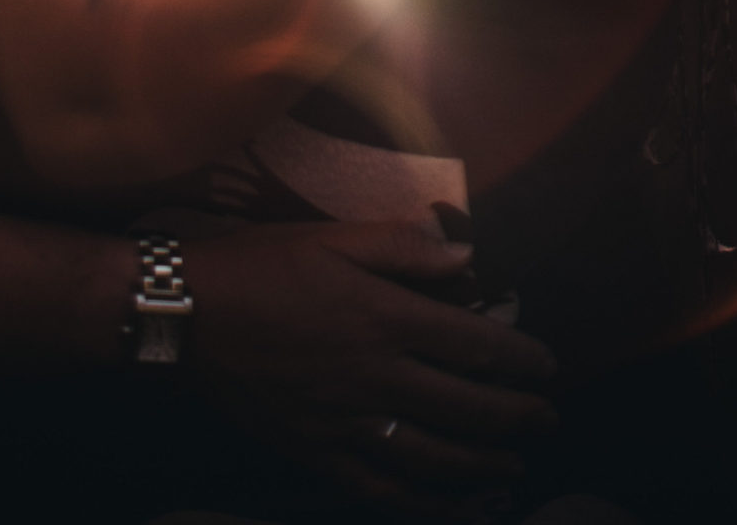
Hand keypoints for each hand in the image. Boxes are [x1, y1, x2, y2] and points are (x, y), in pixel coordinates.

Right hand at [185, 220, 554, 517]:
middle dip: (518, 417)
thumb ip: (401, 246)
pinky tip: (452, 506)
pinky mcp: (318, 451)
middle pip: (467, 408)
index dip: (521, 360)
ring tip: (514, 466)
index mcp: (383, 317)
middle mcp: (375, 377)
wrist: (188, 313)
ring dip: (484, 465)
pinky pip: (382, 488)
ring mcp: (348, 422)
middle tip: (548, 419)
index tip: (549, 366)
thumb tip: (469, 256)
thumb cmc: (260, 263)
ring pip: (435, 456)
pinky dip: (425, 503)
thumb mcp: (330, 237)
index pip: (474, 346)